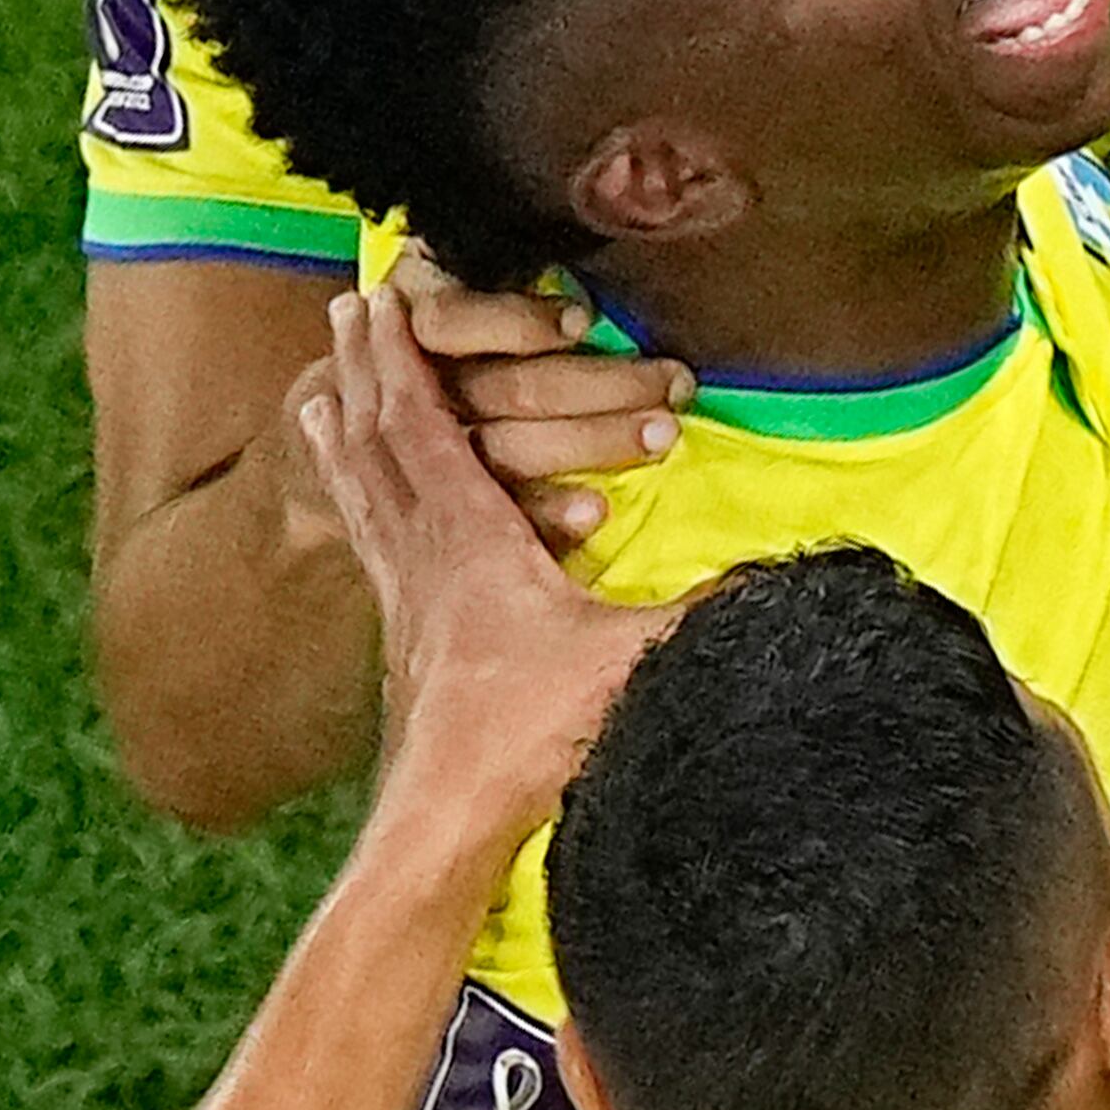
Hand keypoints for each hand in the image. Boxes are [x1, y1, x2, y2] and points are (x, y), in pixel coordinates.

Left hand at [297, 288, 666, 857]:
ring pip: (362, 486)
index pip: (421, 426)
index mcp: (468, 539)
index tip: (383, 296)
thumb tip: (782, 569)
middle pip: (376, 439)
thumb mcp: (633, 659)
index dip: (401, 357)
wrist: (447, 814)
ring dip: (347, 422)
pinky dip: (355, 489)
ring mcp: (403, 592)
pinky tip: (358, 491)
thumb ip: (704, 607)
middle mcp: (420, 553)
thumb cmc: (532, 732)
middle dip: (363, 367)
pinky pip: (369, 533)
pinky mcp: (403, 629)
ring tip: (327, 383)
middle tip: (346, 304)